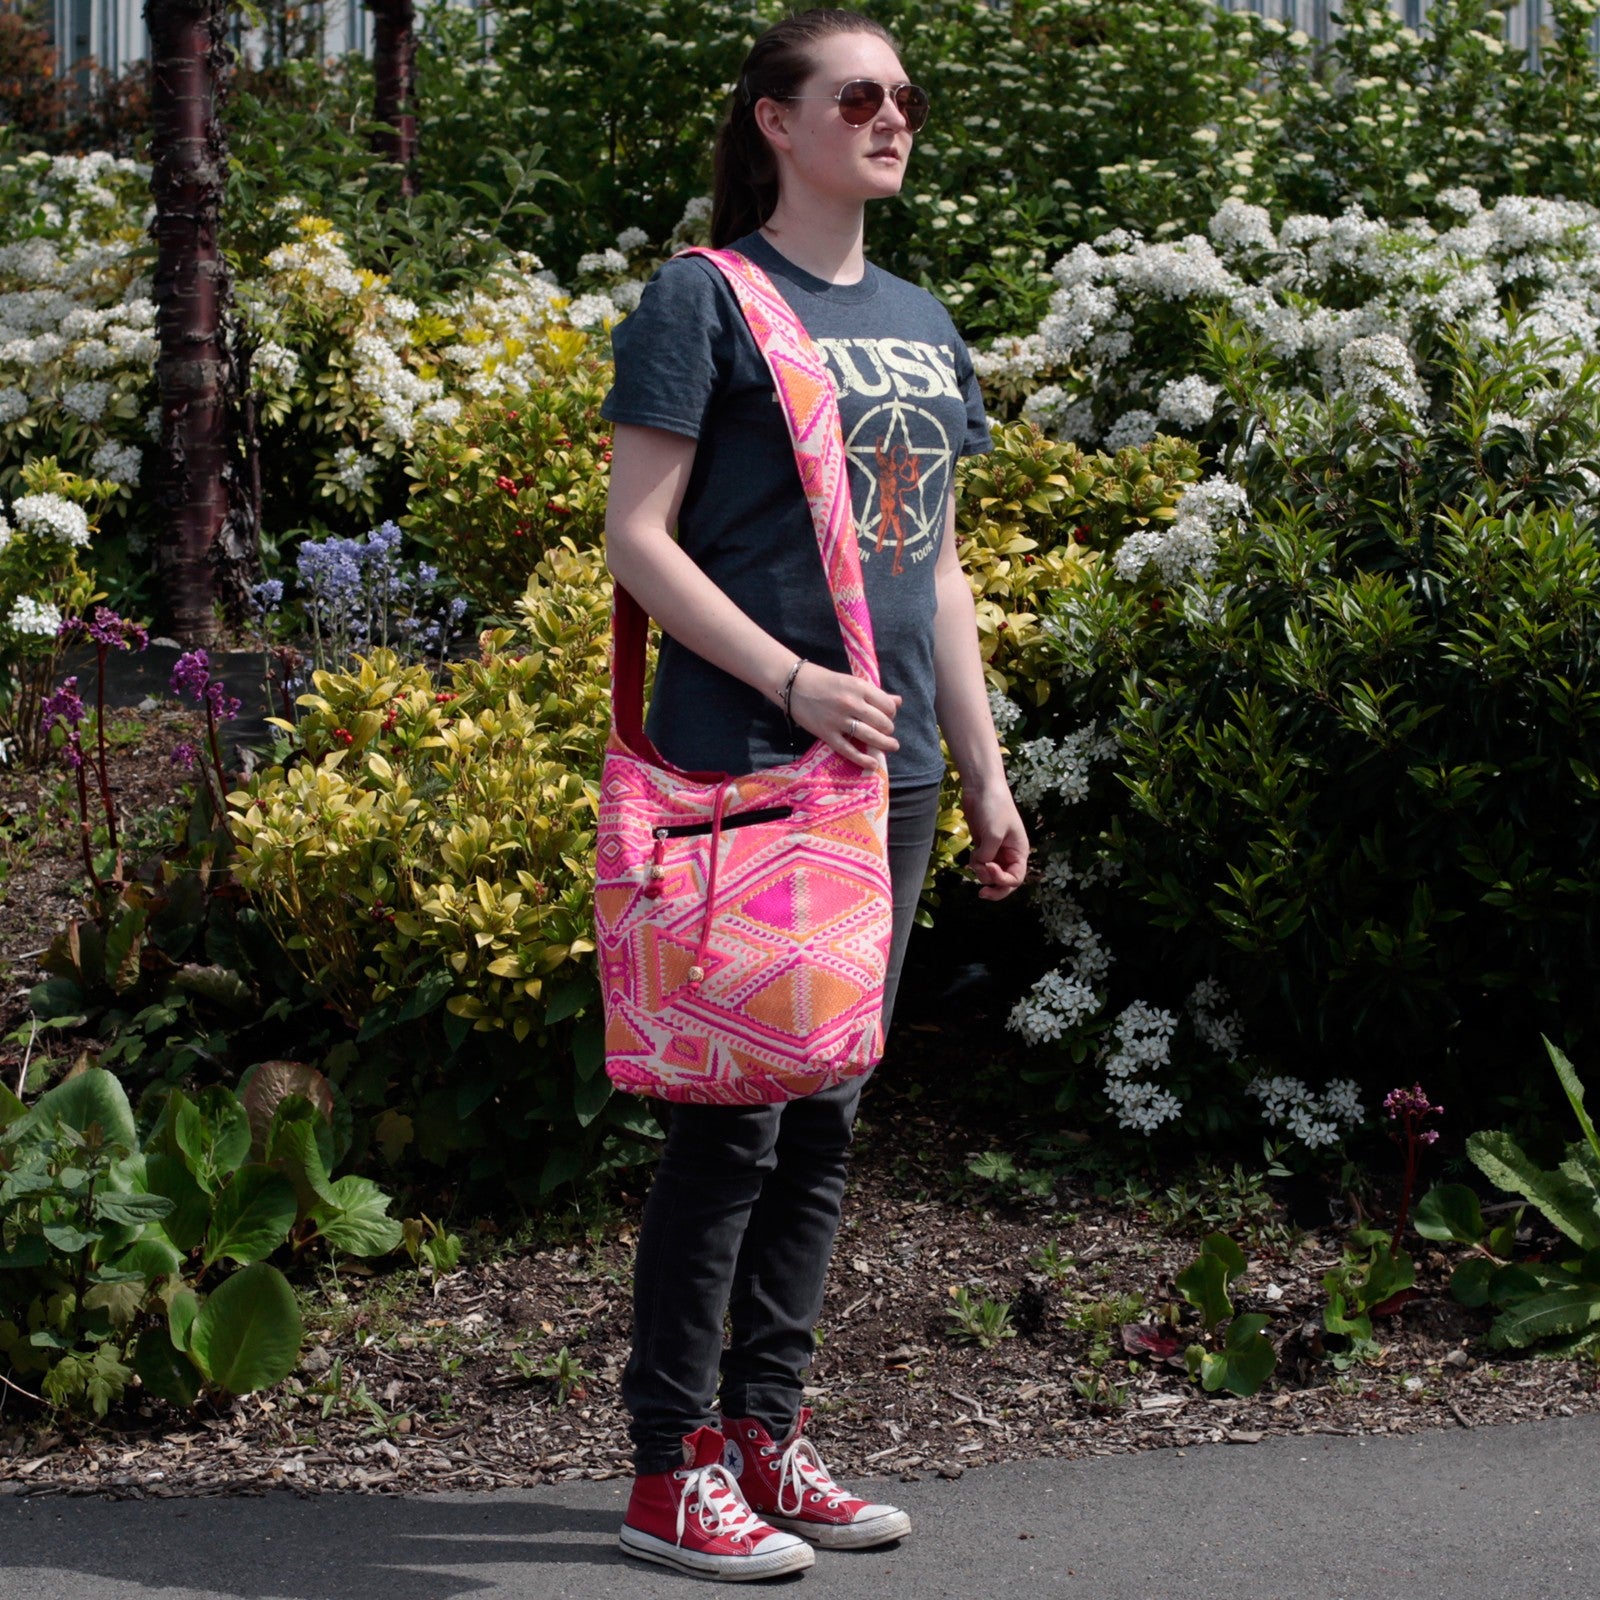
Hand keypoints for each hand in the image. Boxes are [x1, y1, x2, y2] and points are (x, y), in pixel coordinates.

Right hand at [788, 663, 900, 771]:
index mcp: (859, 688)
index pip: (887, 706)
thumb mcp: (852, 682)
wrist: (794, 685)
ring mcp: (839, 720)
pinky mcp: (827, 734)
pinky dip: (862, 759)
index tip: (888, 715)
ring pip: (870, 737)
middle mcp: (852, 704)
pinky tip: (873, 764)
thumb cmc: (824, 681)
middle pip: (882, 723)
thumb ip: (875, 693)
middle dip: (888, 729)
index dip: (891, 713)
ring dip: (884, 744)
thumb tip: (898, 702)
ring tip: (892, 746)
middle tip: (886, 730)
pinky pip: (848, 750)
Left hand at [962, 778, 1028, 900]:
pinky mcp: (983, 845)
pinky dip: (976, 864)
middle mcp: (1010, 854)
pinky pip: (981, 864)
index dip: (1002, 881)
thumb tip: (981, 866)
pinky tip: (972, 855)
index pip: (1016, 878)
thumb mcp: (993, 833)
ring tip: (974, 859)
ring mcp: (996, 850)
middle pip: (1004, 881)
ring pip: (990, 874)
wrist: (981, 787)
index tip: (988, 869)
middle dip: (994, 888)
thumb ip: (988, 855)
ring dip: (981, 872)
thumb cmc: (993, 807)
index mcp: (1019, 851)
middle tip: (981, 893)